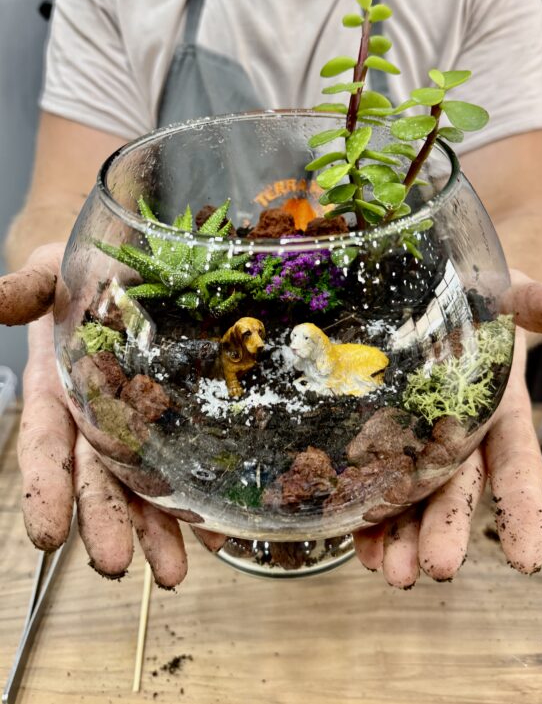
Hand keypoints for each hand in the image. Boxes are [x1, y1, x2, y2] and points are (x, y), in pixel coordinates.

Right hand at [0, 244, 189, 587]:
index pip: (46, 450)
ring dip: (157, 529)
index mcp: (57, 394)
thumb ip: (24, 292)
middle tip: (119, 567)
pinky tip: (216, 533)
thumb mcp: (50, 275)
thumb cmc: (82, 274)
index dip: (46, 490)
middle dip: (107, 523)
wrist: (129, 269)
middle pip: (97, 480)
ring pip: (143, 487)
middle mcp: (93, 421)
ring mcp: (136, 427)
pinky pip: (187, 466)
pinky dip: (200, 502)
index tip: (47, 536)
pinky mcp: (174, 423)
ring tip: (174, 573)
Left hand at [353, 272, 541, 587]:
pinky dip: (367, 518)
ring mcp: (420, 444)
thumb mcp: (513, 297)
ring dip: (402, 538)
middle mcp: (463, 438)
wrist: (430, 297)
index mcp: (500, 413)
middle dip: (447, 531)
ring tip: (389, 574)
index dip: (523, 513)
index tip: (527, 560)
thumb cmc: (478, 299)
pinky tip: (357, 547)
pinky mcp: (382, 441)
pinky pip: (373, 484)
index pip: (518, 469)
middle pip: (457, 492)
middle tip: (435, 569)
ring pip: (413, 499)